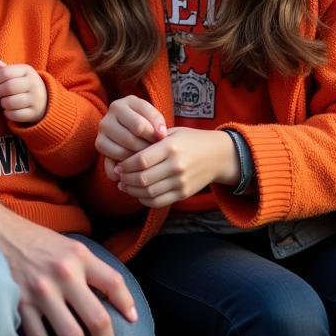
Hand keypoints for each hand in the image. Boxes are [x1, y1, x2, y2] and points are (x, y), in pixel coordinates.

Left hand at [0, 56, 47, 123]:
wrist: (42, 99)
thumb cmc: (21, 84)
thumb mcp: (13, 73)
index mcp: (27, 70)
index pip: (5, 72)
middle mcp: (34, 83)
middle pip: (8, 87)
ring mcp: (35, 99)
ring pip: (10, 102)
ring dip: (2, 103)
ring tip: (3, 101)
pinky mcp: (34, 113)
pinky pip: (15, 115)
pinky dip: (8, 114)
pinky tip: (9, 110)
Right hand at [0, 209, 137, 335]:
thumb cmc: (35, 240)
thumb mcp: (67, 245)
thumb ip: (87, 267)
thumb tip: (110, 298)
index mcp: (78, 255)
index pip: (113, 283)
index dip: (127, 305)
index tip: (132, 321)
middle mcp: (63, 273)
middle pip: (97, 319)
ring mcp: (41, 291)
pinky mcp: (20, 303)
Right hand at [96, 96, 168, 176]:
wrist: (131, 131)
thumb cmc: (148, 125)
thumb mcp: (155, 121)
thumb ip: (158, 124)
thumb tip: (160, 135)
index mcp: (129, 101)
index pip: (141, 124)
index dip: (154, 136)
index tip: (163, 140)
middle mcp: (113, 110)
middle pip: (133, 136)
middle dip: (147, 147)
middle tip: (155, 152)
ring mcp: (104, 125)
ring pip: (124, 148)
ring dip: (138, 157)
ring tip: (145, 157)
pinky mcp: (99, 142)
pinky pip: (116, 157)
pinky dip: (126, 163)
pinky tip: (133, 162)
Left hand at [113, 127, 238, 208]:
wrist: (218, 156)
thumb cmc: (190, 140)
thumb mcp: (172, 133)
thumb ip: (151, 141)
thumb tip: (126, 152)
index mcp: (170, 147)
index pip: (141, 161)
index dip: (125, 166)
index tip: (118, 165)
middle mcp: (175, 166)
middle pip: (142, 179)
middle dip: (126, 179)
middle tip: (118, 176)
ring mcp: (180, 182)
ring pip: (149, 192)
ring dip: (132, 191)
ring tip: (124, 185)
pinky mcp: (183, 194)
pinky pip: (159, 201)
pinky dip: (144, 200)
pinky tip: (138, 193)